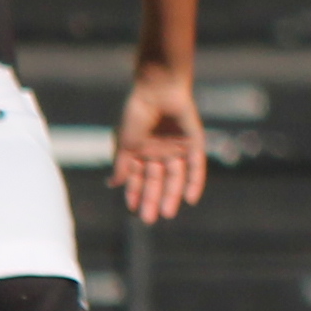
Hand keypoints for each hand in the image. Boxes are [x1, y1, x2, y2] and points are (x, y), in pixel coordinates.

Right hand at [113, 65, 208, 224]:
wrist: (158, 90)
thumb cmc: (138, 113)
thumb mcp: (127, 142)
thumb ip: (122, 164)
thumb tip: (113, 184)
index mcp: (142, 151)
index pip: (138, 178)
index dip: (135, 193)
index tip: (132, 209)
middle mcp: (160, 152)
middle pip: (157, 181)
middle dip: (152, 199)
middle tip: (148, 219)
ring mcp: (178, 149)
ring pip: (176, 177)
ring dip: (172, 195)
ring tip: (167, 213)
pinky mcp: (195, 144)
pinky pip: (196, 167)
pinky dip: (194, 183)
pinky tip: (191, 199)